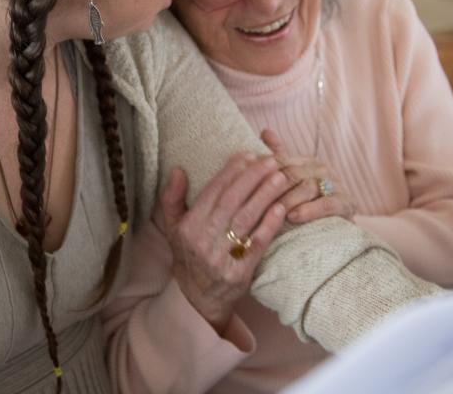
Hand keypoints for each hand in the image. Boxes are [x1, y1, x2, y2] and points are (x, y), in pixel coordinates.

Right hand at [155, 153, 289, 332]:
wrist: (199, 298)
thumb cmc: (188, 255)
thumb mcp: (172, 228)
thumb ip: (172, 198)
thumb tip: (178, 170)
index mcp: (188, 227)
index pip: (212, 193)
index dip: (230, 172)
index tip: (247, 154)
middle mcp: (203, 241)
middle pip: (232, 202)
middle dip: (253, 177)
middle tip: (271, 160)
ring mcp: (222, 257)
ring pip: (246, 219)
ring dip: (265, 195)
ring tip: (280, 176)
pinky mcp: (240, 272)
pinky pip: (257, 243)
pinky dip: (270, 224)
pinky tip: (281, 207)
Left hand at [260, 129, 356, 224]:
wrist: (335, 227)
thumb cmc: (306, 204)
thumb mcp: (289, 182)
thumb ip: (278, 158)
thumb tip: (265, 131)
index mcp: (306, 161)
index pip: (281, 161)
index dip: (262, 171)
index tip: (243, 182)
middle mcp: (321, 169)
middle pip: (293, 173)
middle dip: (273, 186)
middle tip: (254, 198)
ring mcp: (336, 185)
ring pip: (308, 188)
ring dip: (289, 199)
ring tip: (273, 210)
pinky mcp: (347, 204)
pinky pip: (327, 205)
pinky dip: (310, 210)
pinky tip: (294, 217)